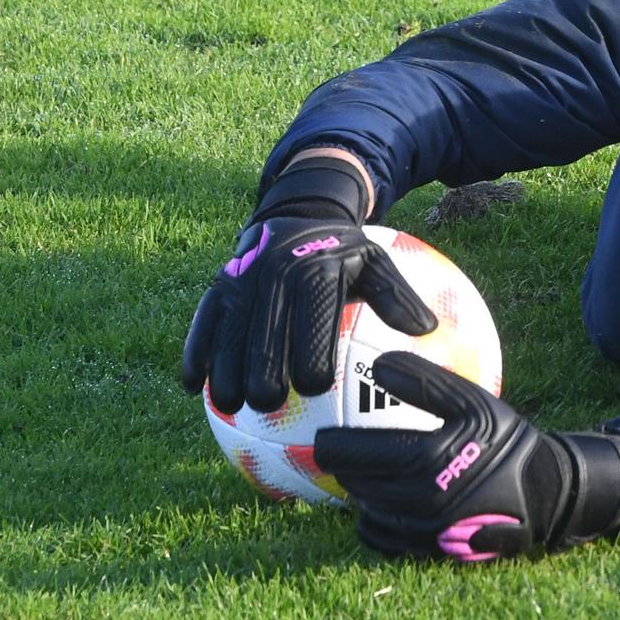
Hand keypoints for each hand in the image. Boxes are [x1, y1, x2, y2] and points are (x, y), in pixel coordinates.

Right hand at [180, 154, 434, 412]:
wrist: (297, 215)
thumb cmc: (342, 254)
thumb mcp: (376, 262)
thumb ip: (398, 296)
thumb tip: (427, 329)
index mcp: (315, 270)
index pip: (312, 316)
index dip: (311, 352)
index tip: (316, 388)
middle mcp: (273, 272)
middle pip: (264, 329)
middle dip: (264, 367)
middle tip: (270, 404)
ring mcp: (240, 278)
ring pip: (227, 330)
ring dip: (225, 368)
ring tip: (230, 404)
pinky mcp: (216, 285)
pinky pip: (201, 321)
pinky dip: (195, 351)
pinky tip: (192, 386)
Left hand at [314, 351, 619, 561]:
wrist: (542, 491)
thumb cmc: (504, 440)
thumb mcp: (472, 401)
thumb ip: (426, 382)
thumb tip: (378, 365)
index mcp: (426, 459)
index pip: (357, 454)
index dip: (332, 446)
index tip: (321, 435)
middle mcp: (418, 499)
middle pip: (358, 484)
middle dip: (340, 469)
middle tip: (329, 453)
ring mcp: (421, 529)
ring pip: (367, 510)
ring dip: (356, 492)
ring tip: (355, 472)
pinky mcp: (427, 549)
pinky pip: (382, 538)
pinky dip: (371, 521)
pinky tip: (375, 504)